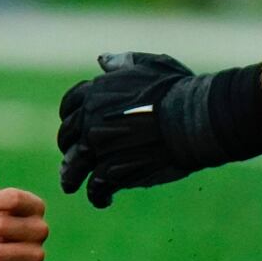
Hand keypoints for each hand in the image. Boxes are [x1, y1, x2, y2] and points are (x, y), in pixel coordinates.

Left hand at [56, 52, 196, 208]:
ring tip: (70, 186)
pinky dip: (97, 196)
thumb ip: (122, 63)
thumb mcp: (149, 65)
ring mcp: (98, 147)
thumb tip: (102, 60)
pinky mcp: (111, 171)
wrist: (193, 119)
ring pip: (74, 166)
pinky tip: (103, 200)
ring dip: (70, 177)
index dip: (70, 118)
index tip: (74, 128)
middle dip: (68, 148)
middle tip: (71, 159)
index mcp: (95, 93)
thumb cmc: (177, 90)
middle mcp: (89, 119)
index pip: (69, 106)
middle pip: (67, 137)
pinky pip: (96, 188)